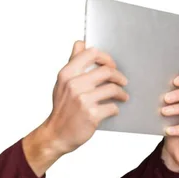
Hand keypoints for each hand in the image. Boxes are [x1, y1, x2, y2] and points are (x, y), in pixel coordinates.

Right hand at [42, 40, 128, 154]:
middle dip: (118, 76)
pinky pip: (112, 107)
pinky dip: (115, 108)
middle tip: (122, 82)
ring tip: (122, 97)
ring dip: (121, 93)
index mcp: (66, 74)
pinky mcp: (91, 115)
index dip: (106, 58)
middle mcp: (73, 85)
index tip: (111, 65)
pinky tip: (113, 110)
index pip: (91, 53)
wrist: (56, 134)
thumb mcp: (62, 82)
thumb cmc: (61, 108)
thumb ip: (73, 62)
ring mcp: (82, 100)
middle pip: (106, 71)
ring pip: (112, 88)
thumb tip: (80, 43)